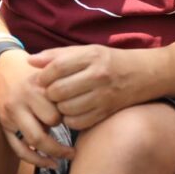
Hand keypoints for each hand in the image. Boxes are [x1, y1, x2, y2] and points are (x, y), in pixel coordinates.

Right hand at [0, 50, 73, 168]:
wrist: (2, 68)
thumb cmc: (32, 72)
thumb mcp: (49, 71)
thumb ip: (64, 85)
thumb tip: (85, 107)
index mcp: (37, 84)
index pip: (61, 103)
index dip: (73, 112)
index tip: (84, 116)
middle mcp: (23, 99)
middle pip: (51, 120)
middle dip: (63, 125)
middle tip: (74, 133)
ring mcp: (11, 114)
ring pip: (35, 138)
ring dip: (54, 149)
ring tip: (68, 154)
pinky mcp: (5, 126)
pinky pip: (20, 149)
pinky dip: (36, 160)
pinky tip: (51, 163)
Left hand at [28, 44, 147, 129]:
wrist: (144, 74)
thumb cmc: (110, 61)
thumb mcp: (88, 51)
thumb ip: (58, 55)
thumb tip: (30, 62)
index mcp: (92, 56)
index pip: (56, 67)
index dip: (43, 76)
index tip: (42, 80)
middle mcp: (98, 75)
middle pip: (58, 91)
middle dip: (50, 94)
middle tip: (52, 92)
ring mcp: (103, 96)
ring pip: (65, 109)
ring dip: (59, 108)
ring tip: (63, 101)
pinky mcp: (106, 112)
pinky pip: (77, 122)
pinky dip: (70, 119)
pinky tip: (74, 111)